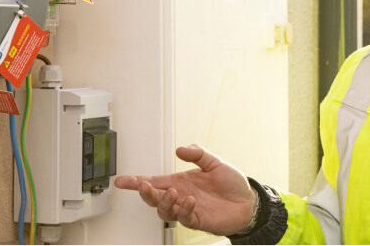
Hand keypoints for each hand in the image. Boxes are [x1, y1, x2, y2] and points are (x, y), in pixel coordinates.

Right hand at [114, 144, 256, 235]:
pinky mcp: (198, 219)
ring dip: (165, 202)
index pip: (155, 182)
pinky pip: (185, 218)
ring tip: (174, 193)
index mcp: (181, 182)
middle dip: (146, 193)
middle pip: (154, 198)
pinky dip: (184, 210)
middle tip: (144, 186)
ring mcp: (188, 209)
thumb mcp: (214, 162)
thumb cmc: (231, 184)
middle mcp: (181, 196)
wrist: (248, 201)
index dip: (137, 182)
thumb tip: (181, 149)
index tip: (122, 181)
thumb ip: (198, 154)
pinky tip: (190, 201)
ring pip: (165, 211)